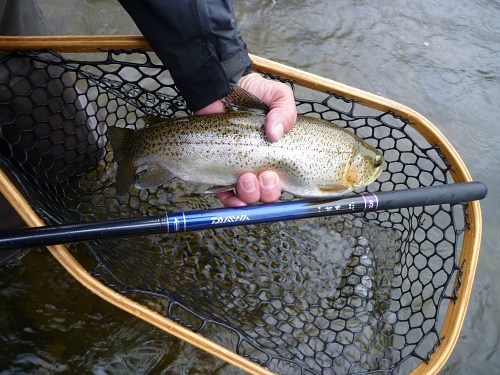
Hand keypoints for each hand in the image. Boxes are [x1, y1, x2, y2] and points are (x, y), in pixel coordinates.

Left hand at [195, 73, 296, 206]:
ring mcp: (237, 169)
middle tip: (262, 176)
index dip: (278, 187)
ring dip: (249, 195)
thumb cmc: (252, 92)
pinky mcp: (218, 170)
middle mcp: (258, 167)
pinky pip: (224, 194)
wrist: (222, 86)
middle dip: (266, 192)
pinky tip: (232, 195)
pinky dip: (230, 200)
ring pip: (246, 197)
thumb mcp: (277, 95)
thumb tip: (275, 134)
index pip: (281, 182)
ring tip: (245, 177)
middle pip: (265, 195)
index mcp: (275, 155)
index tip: (272, 175)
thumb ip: (284, 111)